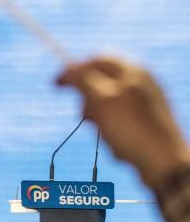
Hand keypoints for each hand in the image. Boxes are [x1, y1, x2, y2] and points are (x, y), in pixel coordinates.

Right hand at [57, 57, 189, 189]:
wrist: (164, 162)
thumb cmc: (132, 130)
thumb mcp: (102, 100)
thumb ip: (83, 80)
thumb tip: (68, 69)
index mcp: (133, 71)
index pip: (96, 60)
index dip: (74, 70)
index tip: (56, 85)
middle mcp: (141, 82)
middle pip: (100, 80)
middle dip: (86, 98)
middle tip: (85, 116)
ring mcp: (144, 100)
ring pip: (107, 101)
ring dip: (97, 115)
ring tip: (101, 130)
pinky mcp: (146, 119)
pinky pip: (117, 117)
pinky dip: (109, 126)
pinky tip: (115, 140)